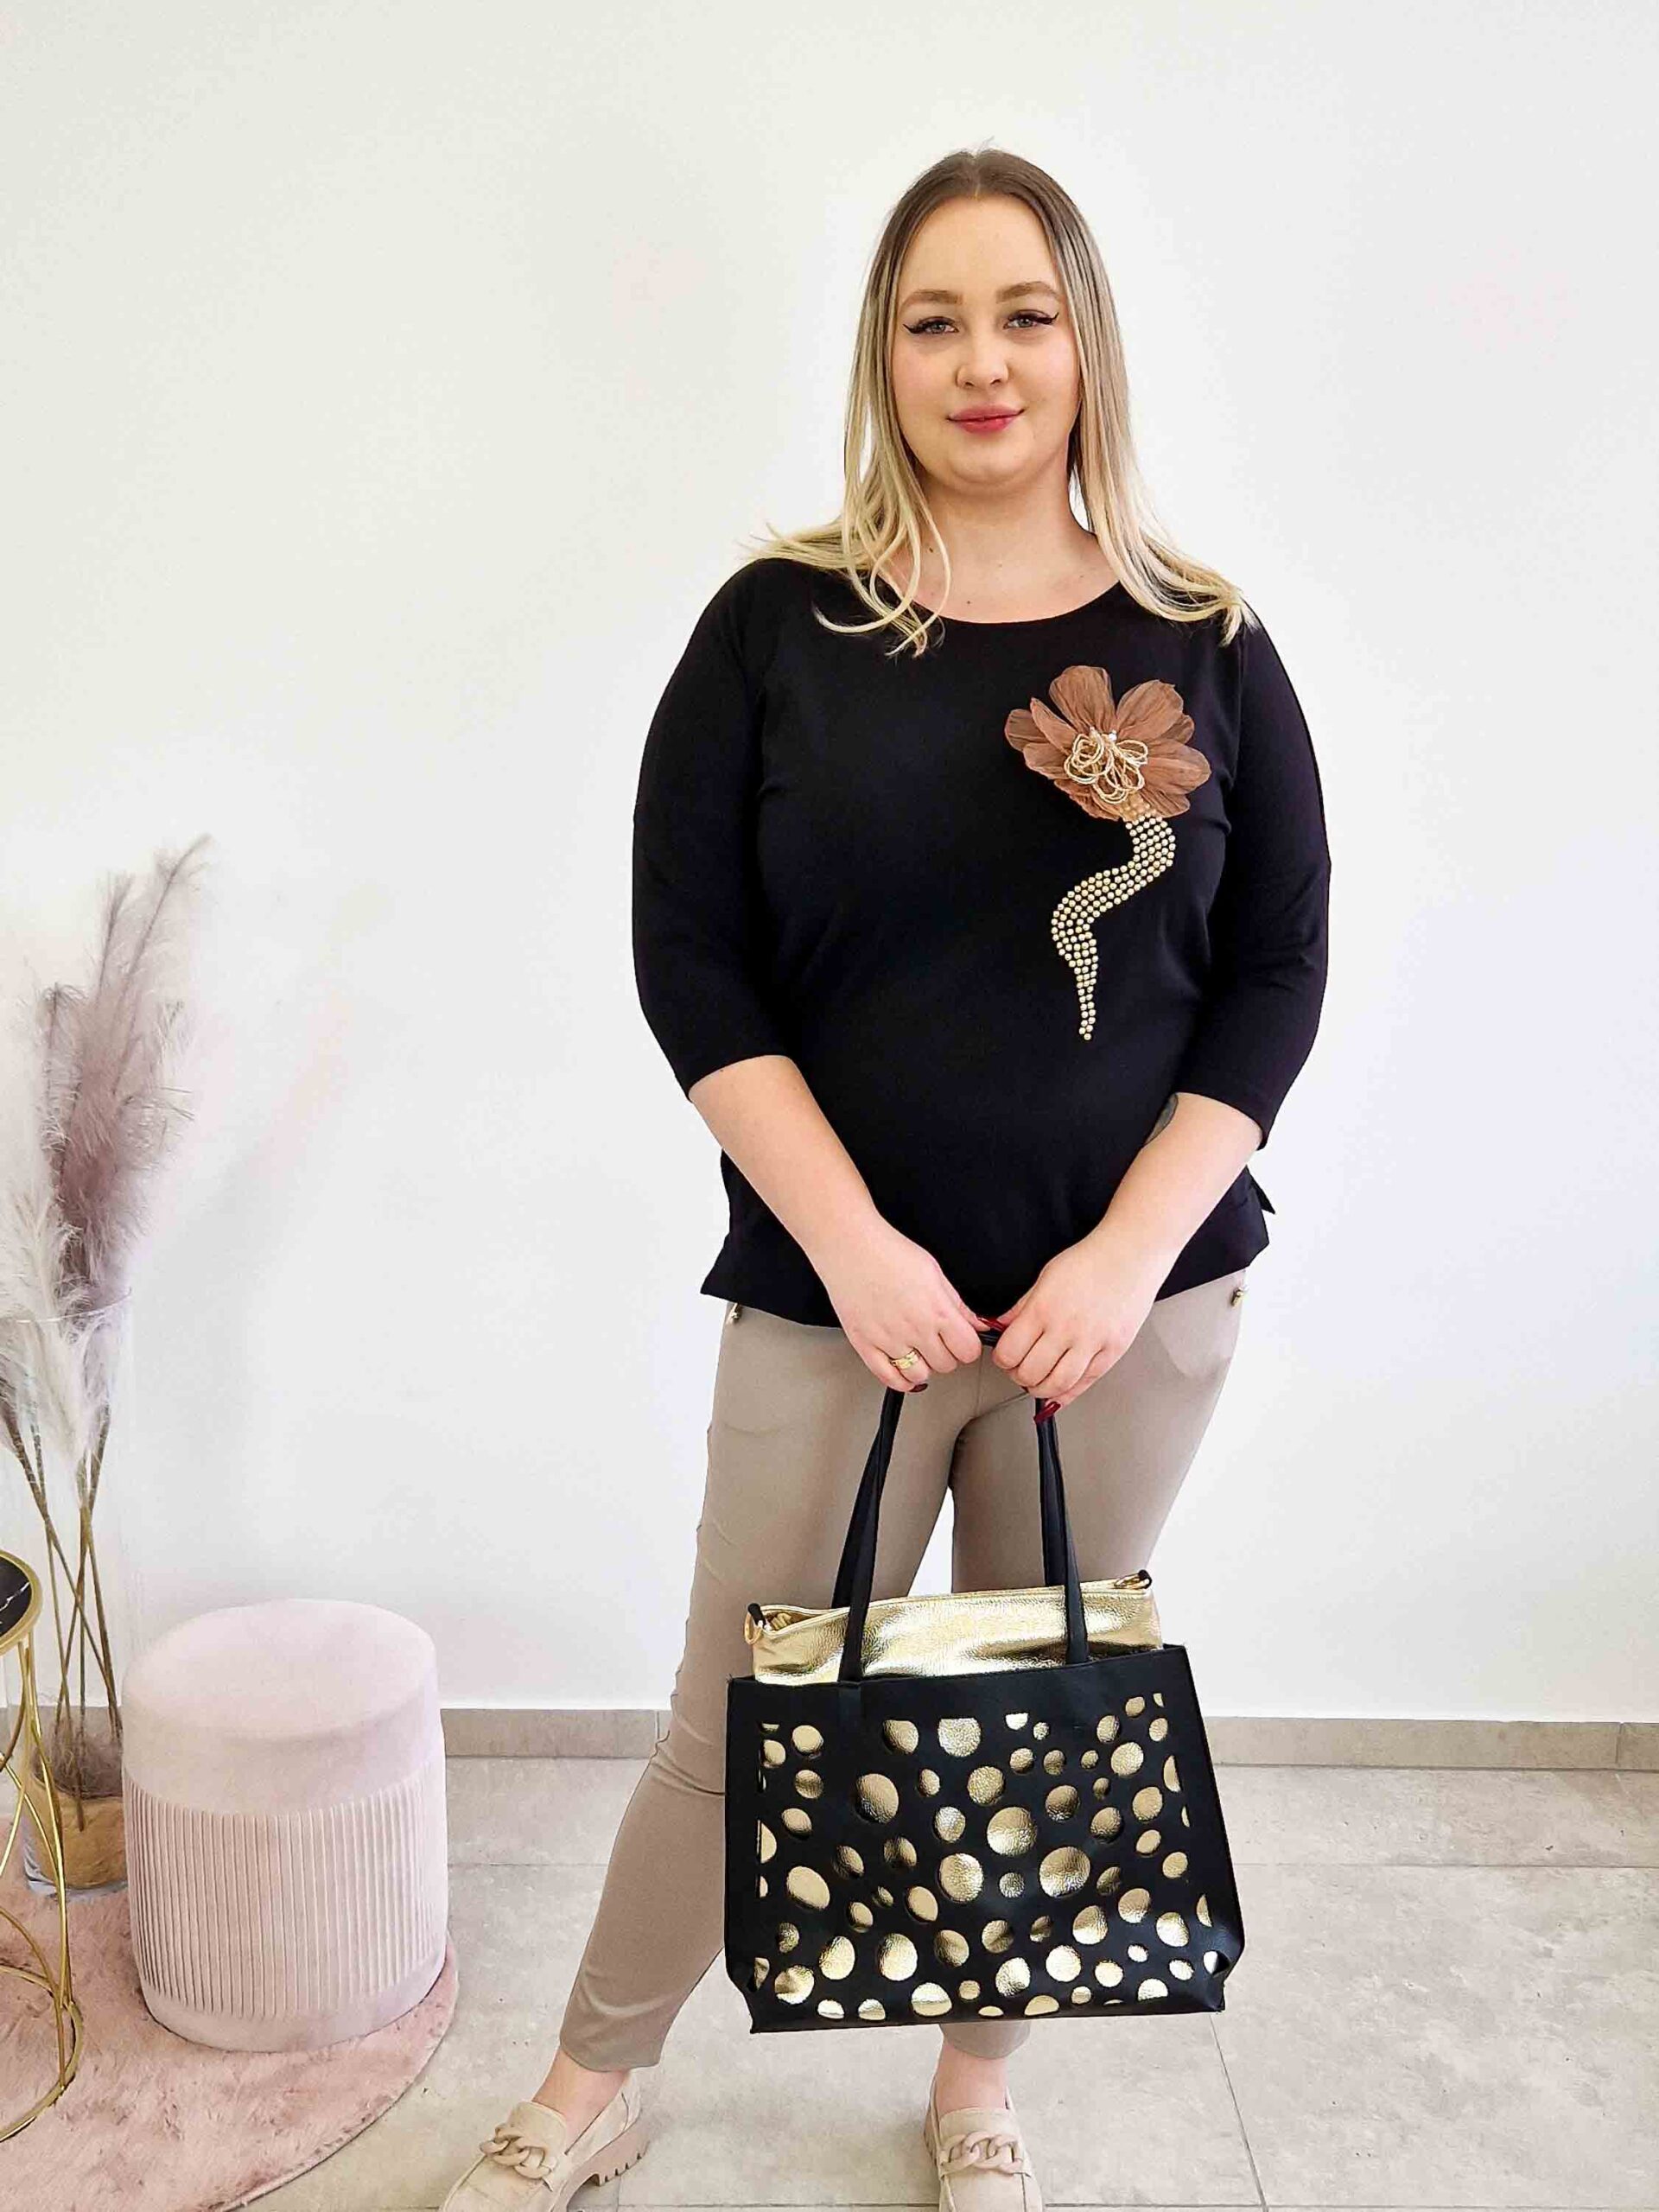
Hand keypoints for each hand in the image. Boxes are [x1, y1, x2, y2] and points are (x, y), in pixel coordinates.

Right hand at [812, 1215, 993, 1391]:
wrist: (849, 1246)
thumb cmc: (888, 1252)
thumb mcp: (934, 1272)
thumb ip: (958, 1304)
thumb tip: (978, 1324)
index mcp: (937, 1311)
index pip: (968, 1350)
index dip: (968, 1346)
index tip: (962, 1340)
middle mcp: (915, 1330)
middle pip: (946, 1365)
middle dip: (946, 1354)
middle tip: (939, 1341)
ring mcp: (888, 1340)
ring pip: (919, 1375)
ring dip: (924, 1366)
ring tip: (919, 1350)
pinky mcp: (865, 1345)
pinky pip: (888, 1378)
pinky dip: (900, 1380)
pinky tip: (903, 1369)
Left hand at [987, 1230, 1166, 1411]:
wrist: (1130, 1255)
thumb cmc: (1090, 1261)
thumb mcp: (1045, 1278)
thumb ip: (1021, 1307)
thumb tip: (1001, 1326)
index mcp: (1043, 1309)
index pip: (1009, 1352)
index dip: (1001, 1359)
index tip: (1004, 1357)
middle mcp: (1067, 1329)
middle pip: (1030, 1373)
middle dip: (1018, 1376)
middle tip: (1019, 1370)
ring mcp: (1092, 1342)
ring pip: (1057, 1385)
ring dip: (1041, 1389)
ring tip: (1037, 1382)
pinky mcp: (1113, 1351)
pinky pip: (1086, 1382)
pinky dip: (1068, 1393)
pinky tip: (1060, 1391)